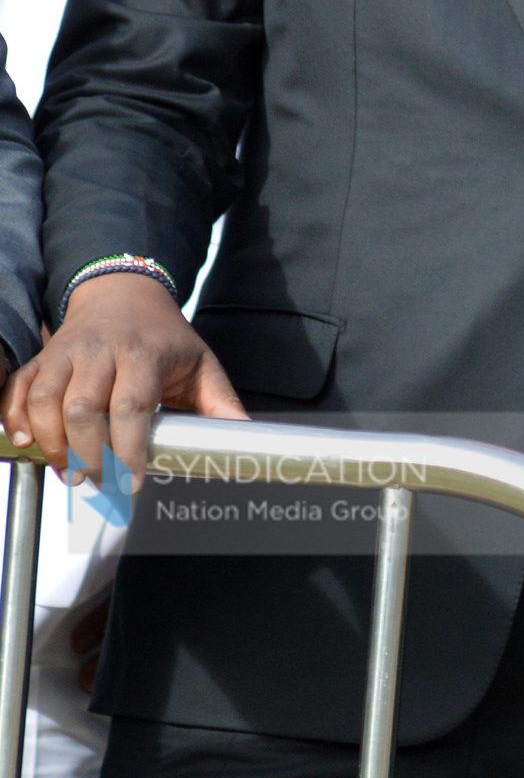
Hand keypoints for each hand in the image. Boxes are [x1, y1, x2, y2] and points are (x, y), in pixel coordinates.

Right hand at [2, 272, 245, 483]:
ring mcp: (66, 354)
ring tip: (68, 473)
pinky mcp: (42, 358)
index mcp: (144, 354)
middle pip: (83, 410)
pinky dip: (13, 417)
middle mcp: (101, 352)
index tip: (132, 483)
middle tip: (99, 484)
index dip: (127, 449)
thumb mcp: (201, 363)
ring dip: (51, 444)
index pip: (131, 406)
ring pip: (45, 402)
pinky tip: (25, 443)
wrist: (123, 293)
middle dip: (88, 455)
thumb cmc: (164, 336)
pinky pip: (16, 389)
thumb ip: (221, 402)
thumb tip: (247, 437)